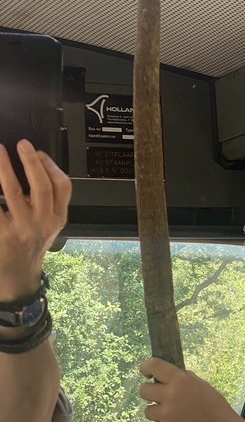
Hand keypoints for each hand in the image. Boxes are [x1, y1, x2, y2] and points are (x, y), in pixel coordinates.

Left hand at [0, 140, 70, 300]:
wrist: (17, 276)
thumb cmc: (31, 246)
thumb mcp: (50, 225)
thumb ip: (49, 201)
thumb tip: (36, 167)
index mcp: (57, 217)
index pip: (63, 187)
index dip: (51, 166)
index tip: (38, 153)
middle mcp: (42, 223)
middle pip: (43, 188)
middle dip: (32, 163)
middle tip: (22, 145)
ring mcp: (21, 229)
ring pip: (14, 193)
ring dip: (5, 170)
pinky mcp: (2, 234)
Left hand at [139, 357, 241, 421]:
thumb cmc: (215, 407)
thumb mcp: (201, 385)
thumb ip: (184, 379)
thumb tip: (168, 377)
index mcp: (181, 379)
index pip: (153, 365)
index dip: (146, 367)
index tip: (147, 373)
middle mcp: (171, 394)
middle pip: (143, 390)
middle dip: (150, 393)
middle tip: (160, 399)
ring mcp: (166, 414)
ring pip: (147, 411)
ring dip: (157, 413)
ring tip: (171, 416)